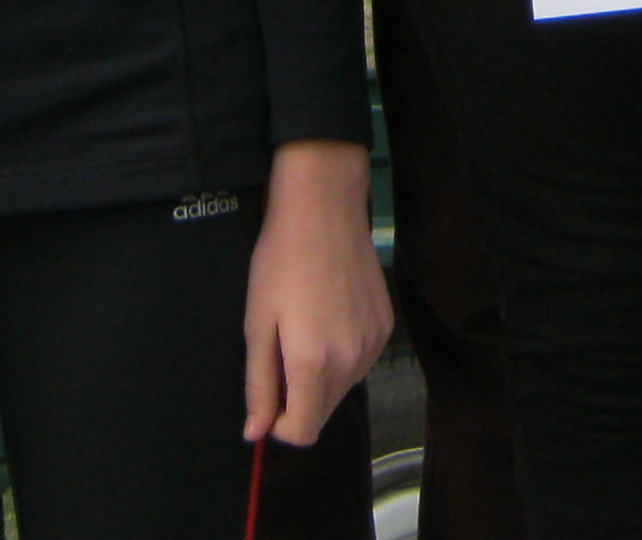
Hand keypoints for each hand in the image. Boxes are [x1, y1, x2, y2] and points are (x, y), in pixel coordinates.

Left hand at [243, 140, 389, 446]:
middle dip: (297, 399)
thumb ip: (259, 384)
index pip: (303, 431)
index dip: (279, 425)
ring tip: (304, 328)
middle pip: (322, 412)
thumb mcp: (257, 324)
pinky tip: (329, 316)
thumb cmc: (280, 262)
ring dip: (320, 377)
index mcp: (313, 365)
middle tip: (280, 352)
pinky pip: (359, 361)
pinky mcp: (385, 326)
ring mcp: (373, 344)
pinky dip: (341, 353)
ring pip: (341, 387)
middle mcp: (351, 362)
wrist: (325, 209)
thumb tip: (256, 433)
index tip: (267, 394)